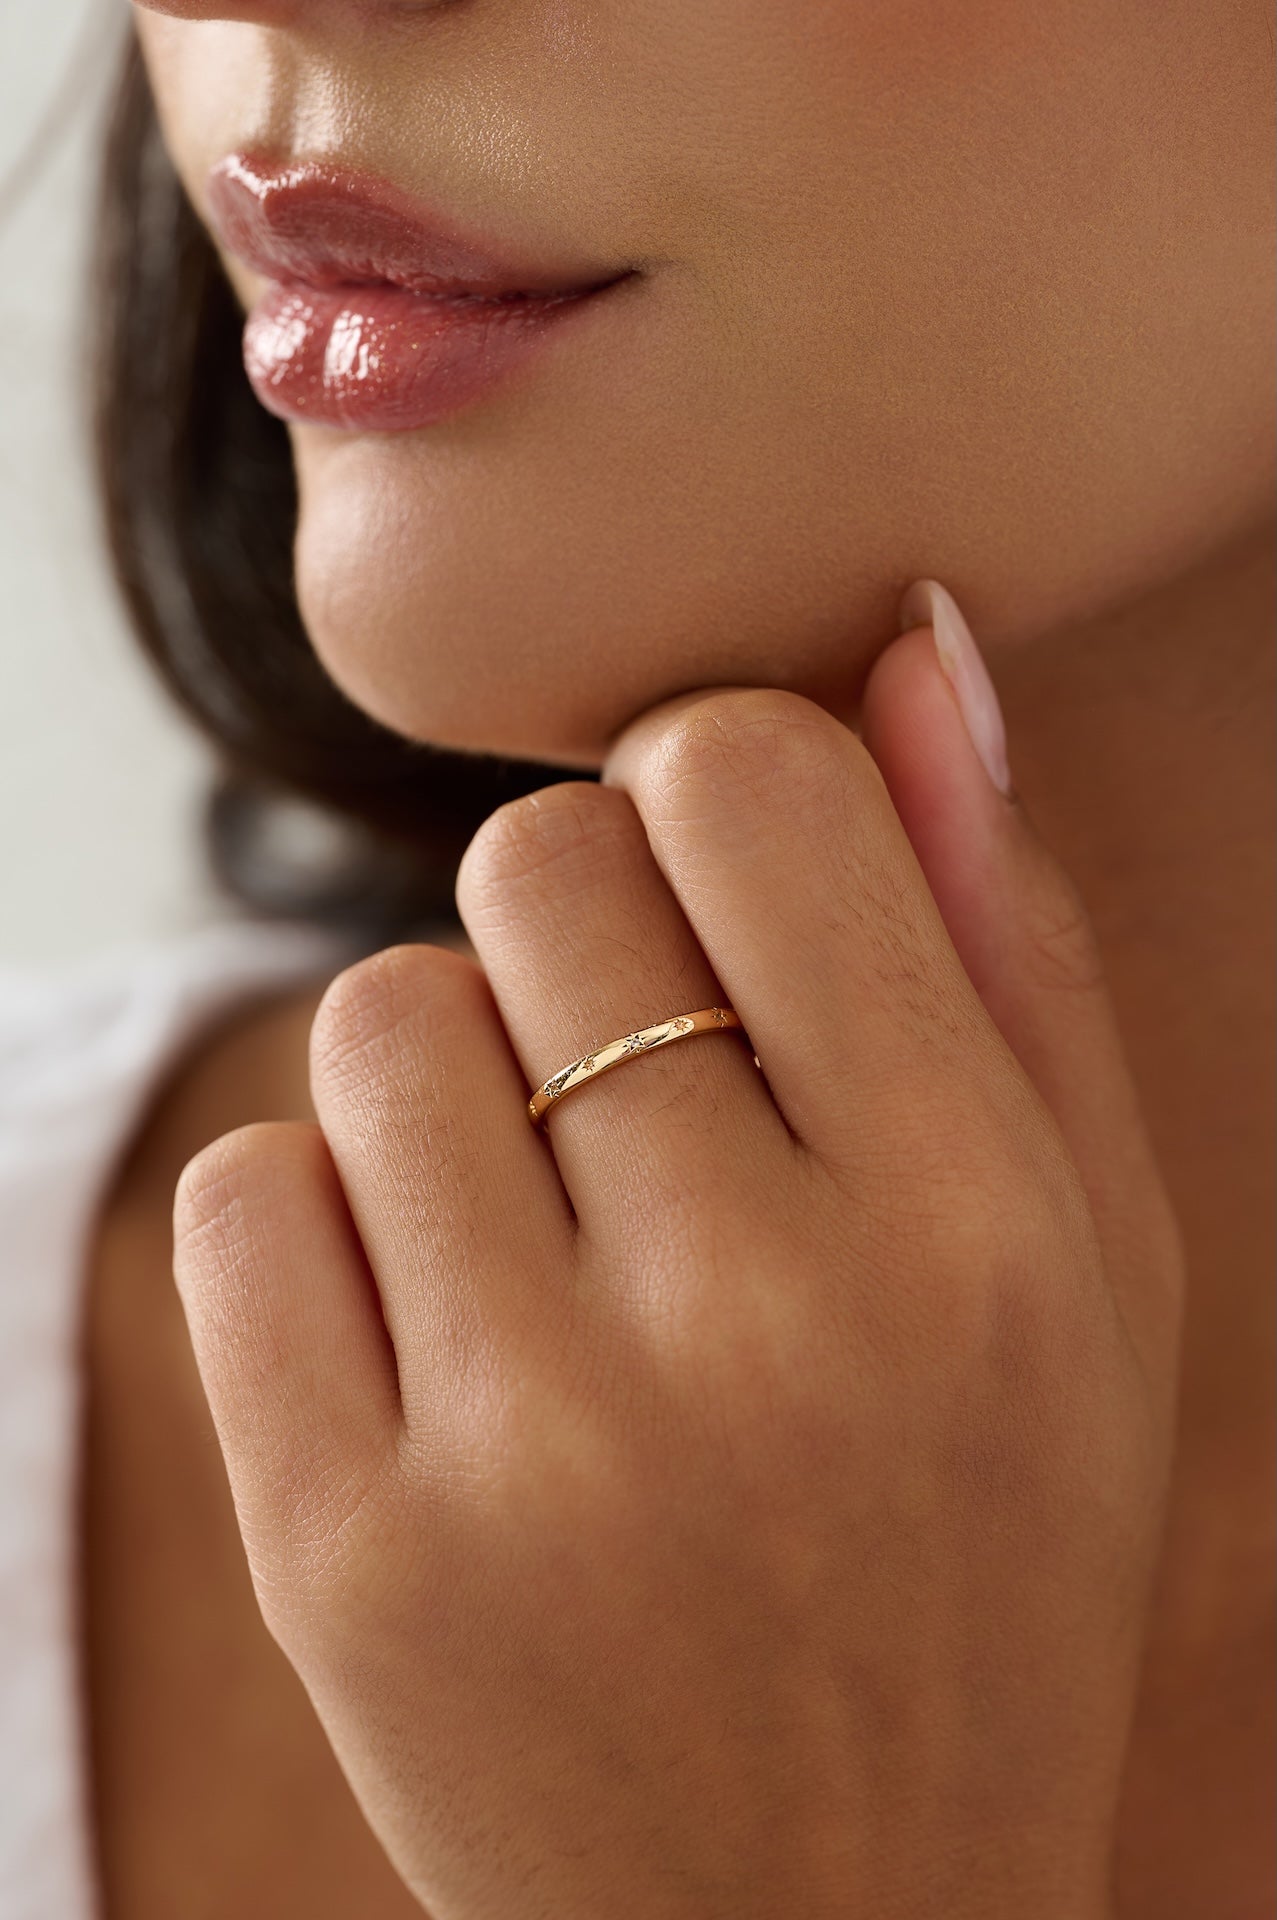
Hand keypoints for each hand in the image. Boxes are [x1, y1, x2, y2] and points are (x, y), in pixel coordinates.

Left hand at [173, 586, 1183, 1918]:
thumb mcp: (1095, 1262)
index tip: (727, 892)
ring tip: (553, 1229)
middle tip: (651, 1094)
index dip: (714, 790)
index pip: (745, 781)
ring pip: (381, 1015)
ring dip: (456, 1072)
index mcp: (972, 1222)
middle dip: (586, 931)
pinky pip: (249, 1193)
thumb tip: (914, 653)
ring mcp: (528, 1445)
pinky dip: (327, 1215)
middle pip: (538, 867)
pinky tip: (438, 1327)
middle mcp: (754, 1318)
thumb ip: (1015, 941)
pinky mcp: (344, 1551)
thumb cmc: (977, 1553)